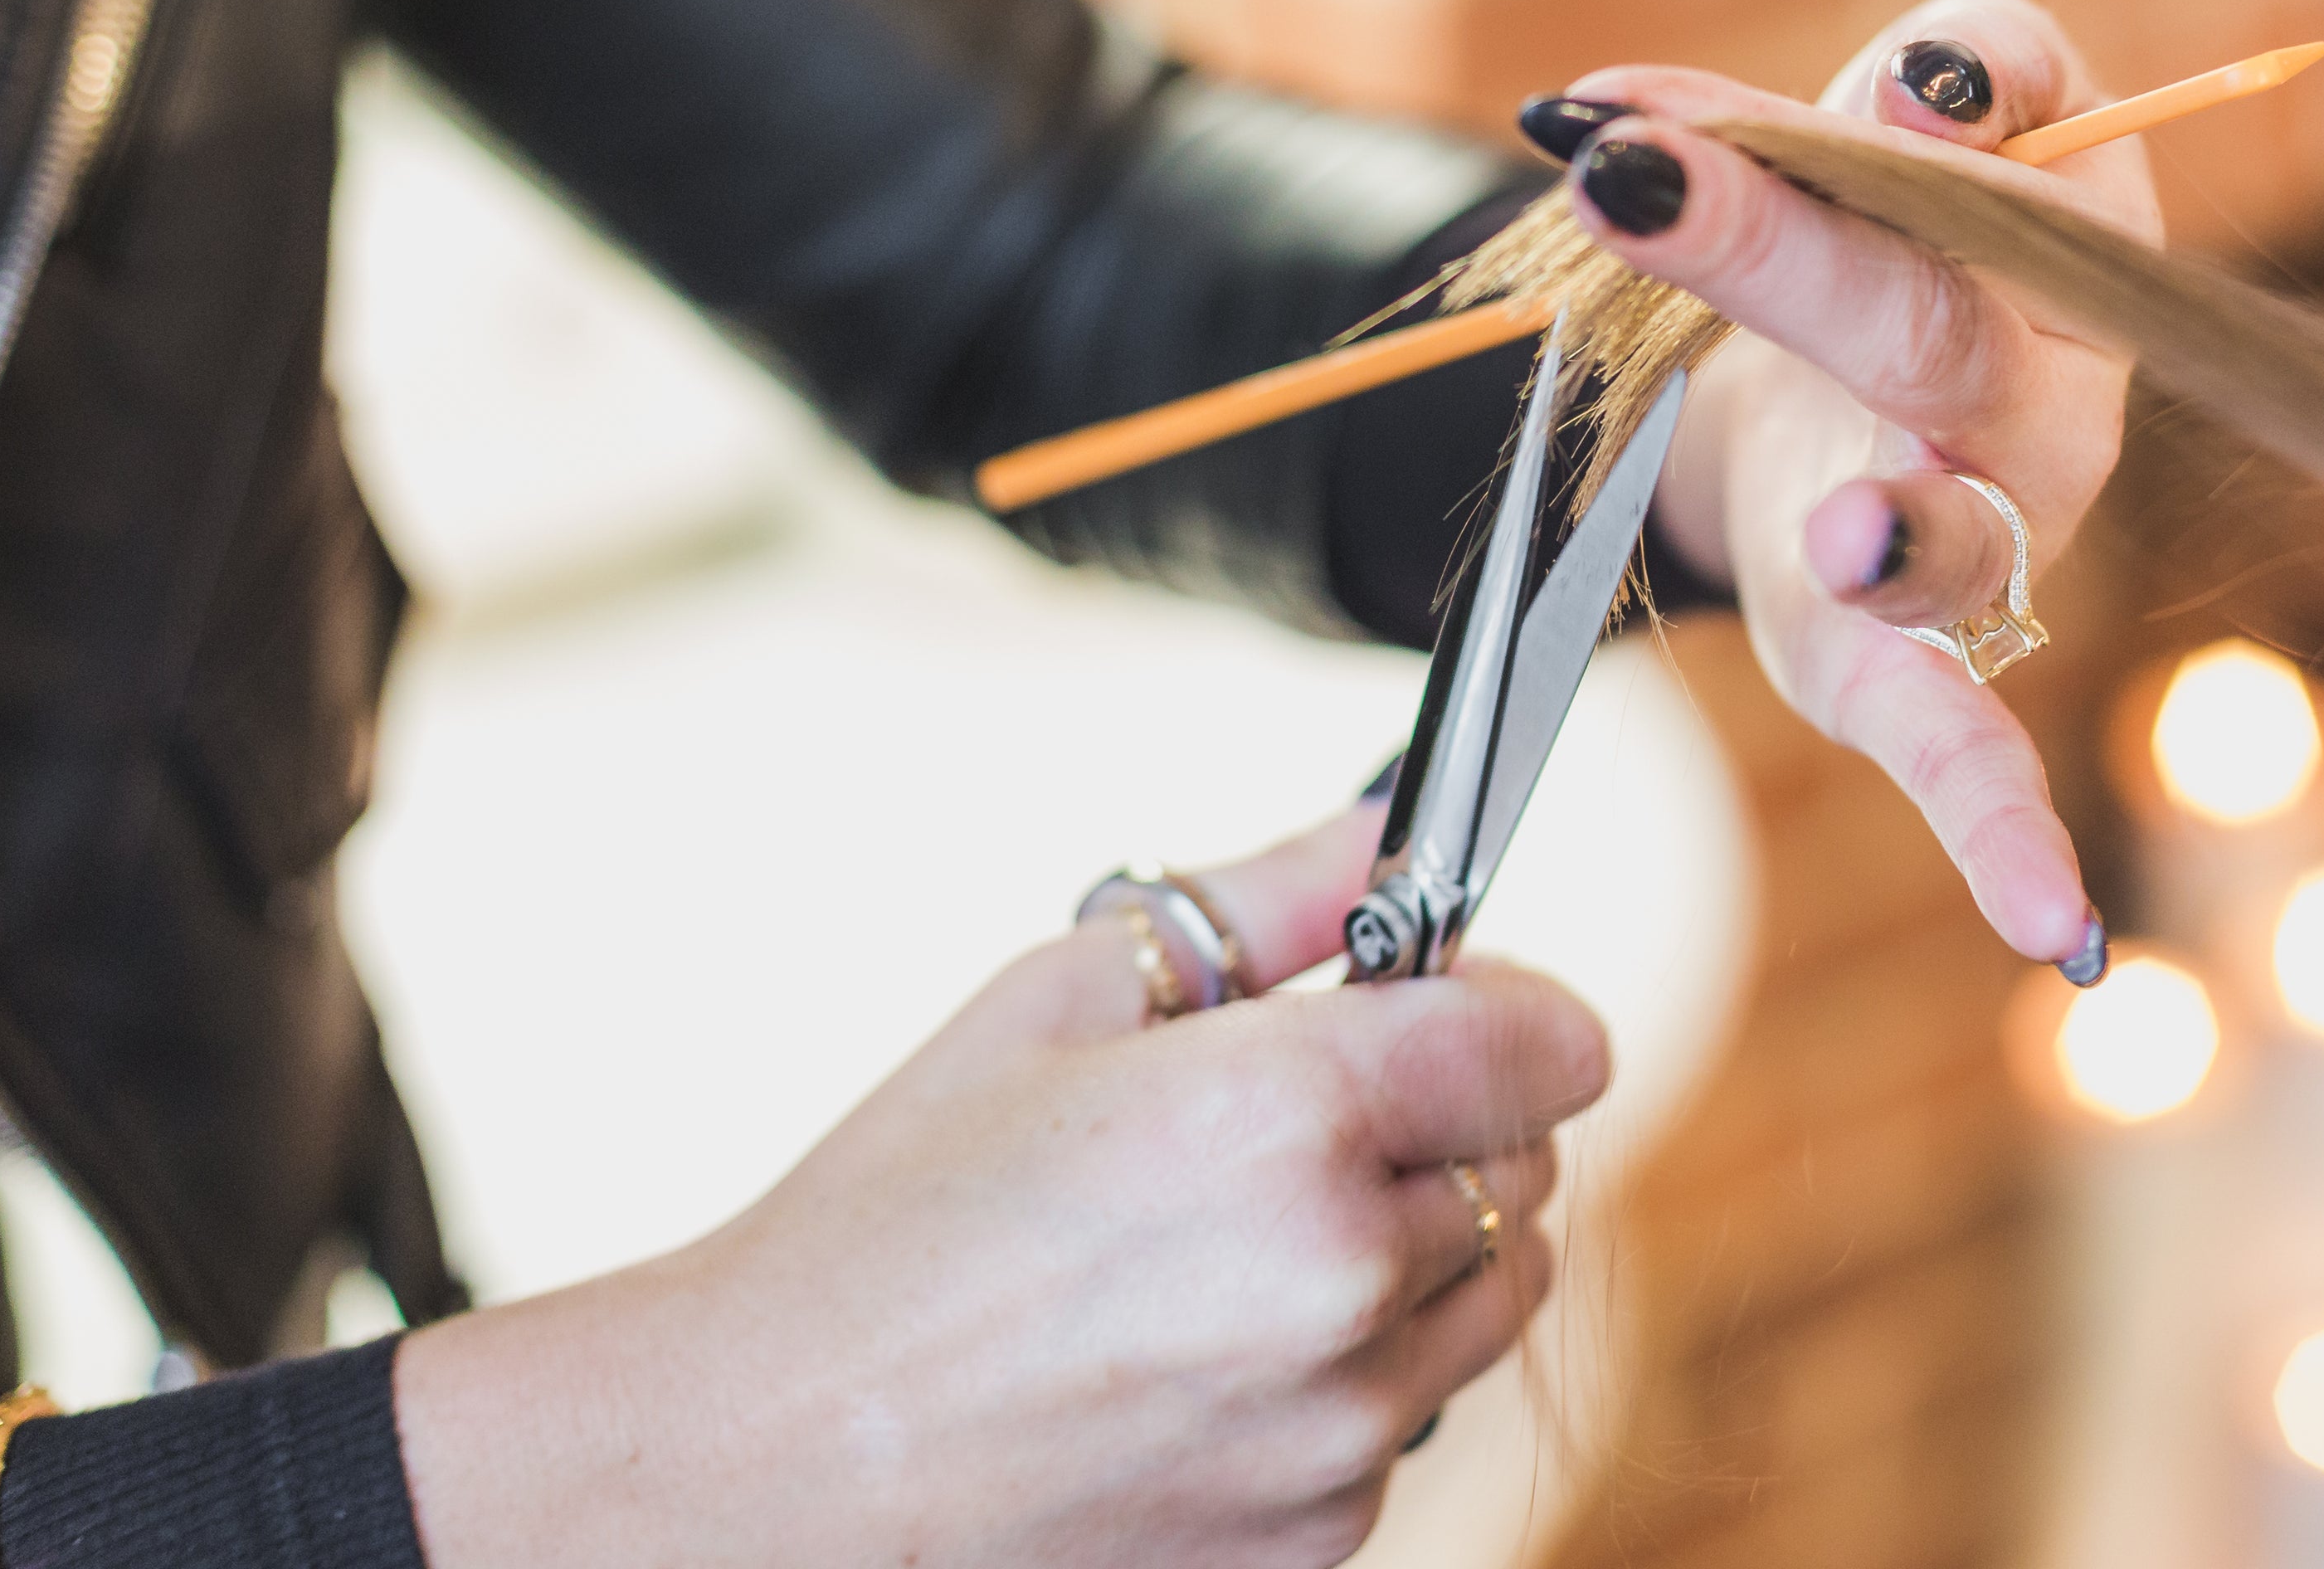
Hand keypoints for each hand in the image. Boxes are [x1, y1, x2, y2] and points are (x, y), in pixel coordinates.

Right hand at [399, 808, 1610, 1568]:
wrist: (773, 1465)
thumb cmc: (894, 1221)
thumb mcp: (1062, 998)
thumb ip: (1270, 899)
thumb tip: (1390, 825)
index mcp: (1290, 1117)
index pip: (1551, 1042)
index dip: (1511, 1007)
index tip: (1449, 1000)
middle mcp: (1343, 1277)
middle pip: (1532, 1166)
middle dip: (1450, 1122)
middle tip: (1298, 1115)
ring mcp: (1341, 1427)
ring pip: (1494, 1296)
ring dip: (1418, 1252)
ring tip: (1241, 1238)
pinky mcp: (1321, 1536)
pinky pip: (1410, 1416)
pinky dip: (1352, 1372)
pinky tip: (1207, 1349)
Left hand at [1534, 0, 2157, 971]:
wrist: (1850, 364)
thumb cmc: (1906, 220)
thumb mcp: (1927, 108)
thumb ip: (1966, 65)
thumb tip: (1930, 87)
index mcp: (2062, 246)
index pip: (1983, 159)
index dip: (1915, 108)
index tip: (1820, 72)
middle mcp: (2048, 403)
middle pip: (1926, 324)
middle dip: (1775, 249)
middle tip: (1632, 183)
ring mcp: (1989, 542)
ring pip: (1956, 535)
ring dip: (1902, 534)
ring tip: (1848, 531)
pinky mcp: (1894, 659)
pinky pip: (1968, 747)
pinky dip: (2006, 833)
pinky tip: (2063, 933)